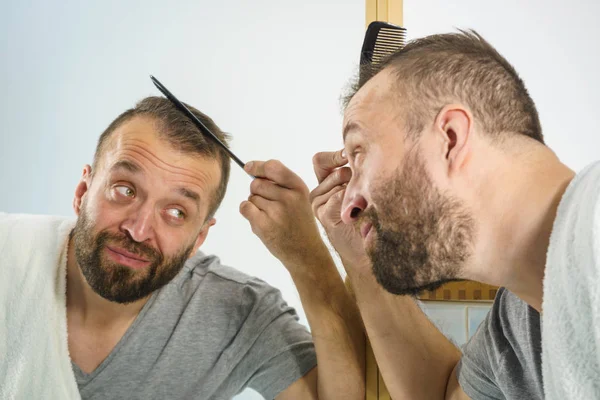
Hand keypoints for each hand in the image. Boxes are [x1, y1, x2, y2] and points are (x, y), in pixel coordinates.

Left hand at [240, 160, 330, 271]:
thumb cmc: (299, 223)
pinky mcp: (264, 225)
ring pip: (251, 196)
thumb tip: (251, 169)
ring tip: (271, 217)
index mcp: (298, 187)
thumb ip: (280, 183)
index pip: (272, 167)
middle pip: (257, 183)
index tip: (248, 167)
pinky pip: (245, 207)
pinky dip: (248, 212)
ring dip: (256, 205)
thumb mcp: (299, 198)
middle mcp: (288, 197)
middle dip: (258, 191)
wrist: (305, 252)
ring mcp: (276, 212)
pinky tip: (261, 220)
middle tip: (271, 205)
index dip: (257, 166)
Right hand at [310, 150, 370, 272]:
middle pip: (333, 169)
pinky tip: (358, 215)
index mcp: (326, 183)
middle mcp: (319, 193)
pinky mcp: (324, 216)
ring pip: (336, 179)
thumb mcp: (362, 187)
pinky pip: (337, 196)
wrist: (369, 249)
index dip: (335, 156)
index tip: (349, 158)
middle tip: (362, 194)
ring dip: (353, 189)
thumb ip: (354, 170)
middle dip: (352, 176)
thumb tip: (354, 151)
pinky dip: (351, 201)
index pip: (320, 160)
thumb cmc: (370, 217)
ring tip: (361, 208)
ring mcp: (318, 205)